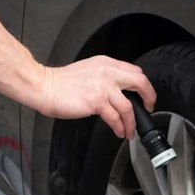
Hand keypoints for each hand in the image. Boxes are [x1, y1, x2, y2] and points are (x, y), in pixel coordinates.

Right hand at [31, 56, 156, 138]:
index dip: (143, 85)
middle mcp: (107, 72)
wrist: (44, 86)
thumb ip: (105, 76)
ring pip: (128, 107)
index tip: (144, 95)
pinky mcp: (96, 101)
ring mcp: (103, 87)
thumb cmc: (61, 82)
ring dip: (131, 122)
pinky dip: (119, 127)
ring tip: (129, 131)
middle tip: (149, 108)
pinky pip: (115, 117)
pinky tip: (119, 131)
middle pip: (140, 83)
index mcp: (106, 63)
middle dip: (149, 97)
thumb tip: (118, 91)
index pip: (135, 71)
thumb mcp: (88, 70)